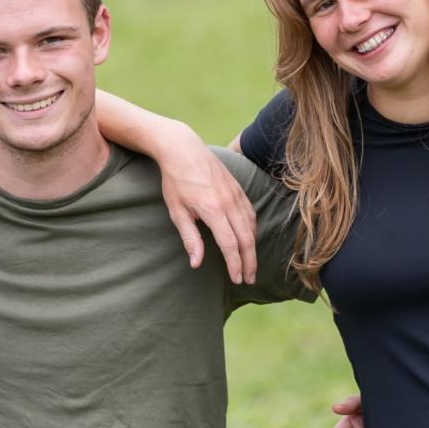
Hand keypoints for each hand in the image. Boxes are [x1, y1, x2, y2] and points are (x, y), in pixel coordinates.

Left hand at [158, 144, 259, 284]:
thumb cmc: (175, 180)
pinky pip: (250, 213)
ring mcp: (236, 194)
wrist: (183, 148)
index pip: (230, 245)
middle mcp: (229, 203)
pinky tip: (250, 238)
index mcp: (213, 210)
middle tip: (249, 279)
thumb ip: (190, 238)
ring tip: (251, 264)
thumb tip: (196, 264)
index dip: (235, 265)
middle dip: (249, 262)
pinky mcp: (238, 188)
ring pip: (251, 226)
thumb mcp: (177, 211)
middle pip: (246, 239)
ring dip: (253, 247)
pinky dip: (253, 229)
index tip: (236, 279)